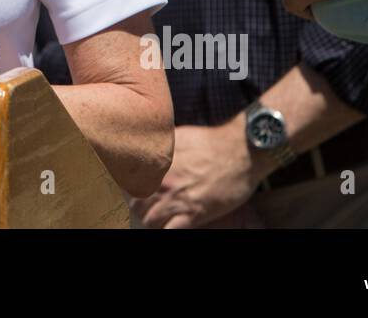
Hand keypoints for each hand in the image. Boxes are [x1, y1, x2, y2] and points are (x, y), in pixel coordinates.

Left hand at [127, 123, 258, 227]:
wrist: (240, 150)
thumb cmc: (211, 141)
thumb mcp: (178, 136)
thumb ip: (160, 145)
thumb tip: (148, 144)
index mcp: (155, 163)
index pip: (127, 183)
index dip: (128, 189)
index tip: (132, 191)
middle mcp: (162, 182)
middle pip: (136, 204)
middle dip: (139, 207)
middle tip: (147, 206)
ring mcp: (177, 199)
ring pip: (150, 220)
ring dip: (152, 220)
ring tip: (160, 217)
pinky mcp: (194, 213)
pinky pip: (170, 231)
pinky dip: (167, 230)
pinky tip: (171, 226)